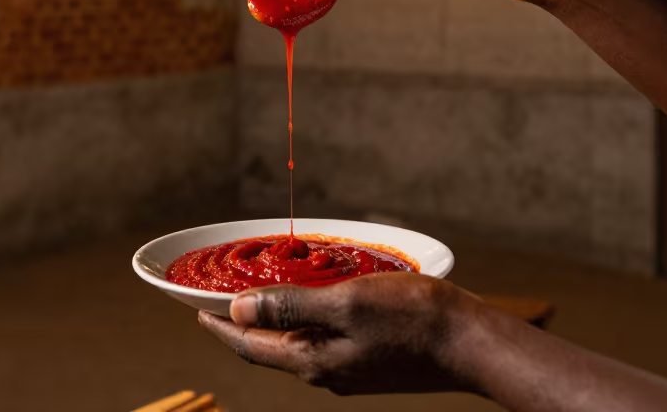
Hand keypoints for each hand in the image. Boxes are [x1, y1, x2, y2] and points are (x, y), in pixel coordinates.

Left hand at [197, 274, 480, 395]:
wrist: (470, 344)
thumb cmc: (412, 319)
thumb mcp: (345, 303)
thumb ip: (291, 308)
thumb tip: (237, 312)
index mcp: (312, 361)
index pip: (249, 346)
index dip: (219, 326)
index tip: (196, 309)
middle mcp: (325, 373)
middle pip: (270, 348)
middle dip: (244, 323)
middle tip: (224, 296)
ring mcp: (349, 370)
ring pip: (299, 345)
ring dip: (278, 320)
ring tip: (266, 292)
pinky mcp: (370, 362)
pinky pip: (326, 341)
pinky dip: (309, 320)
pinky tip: (317, 301)